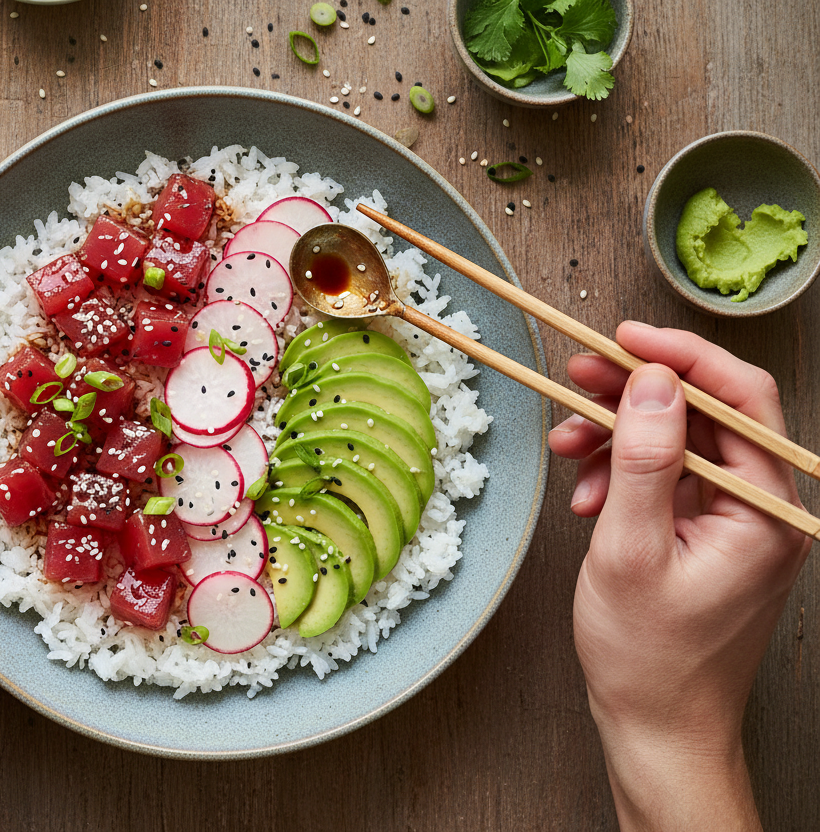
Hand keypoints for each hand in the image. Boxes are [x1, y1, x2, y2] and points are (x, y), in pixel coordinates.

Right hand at [548, 322, 810, 831]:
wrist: (658, 725)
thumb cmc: (650, 658)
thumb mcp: (631, 552)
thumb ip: (645, 462)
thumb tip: (653, 382)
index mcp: (767, 511)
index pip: (740, 400)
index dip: (680, 357)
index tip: (622, 339)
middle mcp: (765, 508)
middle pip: (705, 414)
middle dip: (636, 393)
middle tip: (576, 379)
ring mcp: (739, 520)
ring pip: (679, 441)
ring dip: (619, 436)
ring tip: (569, 451)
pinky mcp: (711, 532)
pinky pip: (668, 477)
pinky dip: (623, 474)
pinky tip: (589, 496)